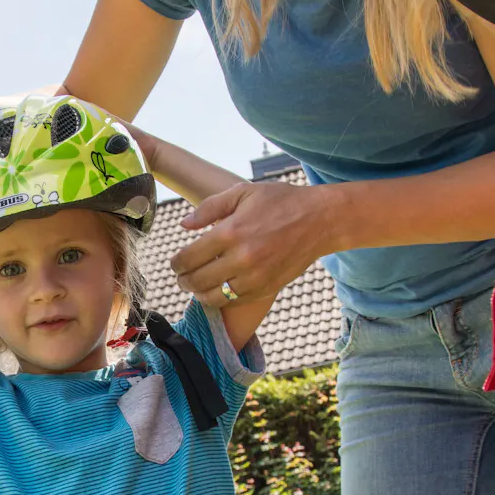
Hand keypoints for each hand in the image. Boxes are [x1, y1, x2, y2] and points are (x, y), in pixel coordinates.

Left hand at [170, 182, 336, 303]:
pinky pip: (235, 301)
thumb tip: (184, 225)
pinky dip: (221, 299)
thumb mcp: (243, 193)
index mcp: (231, 232)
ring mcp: (255, 277)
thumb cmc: (280, 202)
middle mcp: (242, 258)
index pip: (190, 257)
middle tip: (181, 277)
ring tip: (195, 287)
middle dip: (183, 280)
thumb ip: (210, 208)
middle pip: (197, 280)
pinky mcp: (266, 288)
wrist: (320, 221)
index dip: (176, 263)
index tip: (175, 263)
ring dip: (199, 294)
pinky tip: (217, 291)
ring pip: (214, 297)